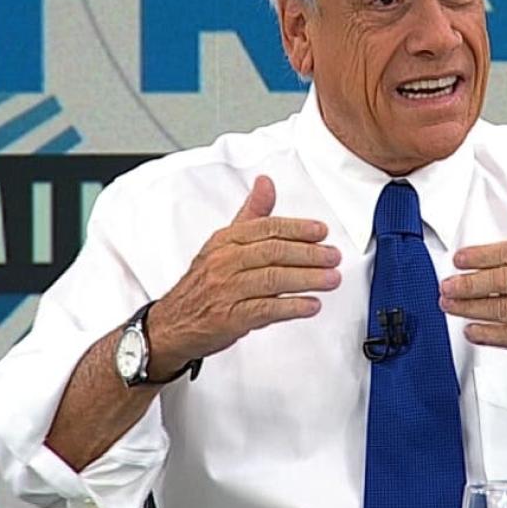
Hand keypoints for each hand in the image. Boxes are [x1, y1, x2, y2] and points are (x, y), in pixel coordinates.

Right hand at [147, 175, 340, 370]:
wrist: (173, 323)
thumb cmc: (203, 283)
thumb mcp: (223, 243)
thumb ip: (250, 214)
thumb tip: (266, 184)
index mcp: (225, 241)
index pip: (266, 228)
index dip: (298, 229)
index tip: (321, 232)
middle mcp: (225, 262)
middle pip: (274, 252)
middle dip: (309, 254)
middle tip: (333, 256)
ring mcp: (227, 290)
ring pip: (273, 279)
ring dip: (308, 279)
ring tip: (331, 279)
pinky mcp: (231, 318)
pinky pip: (266, 309)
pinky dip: (292, 307)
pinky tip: (311, 305)